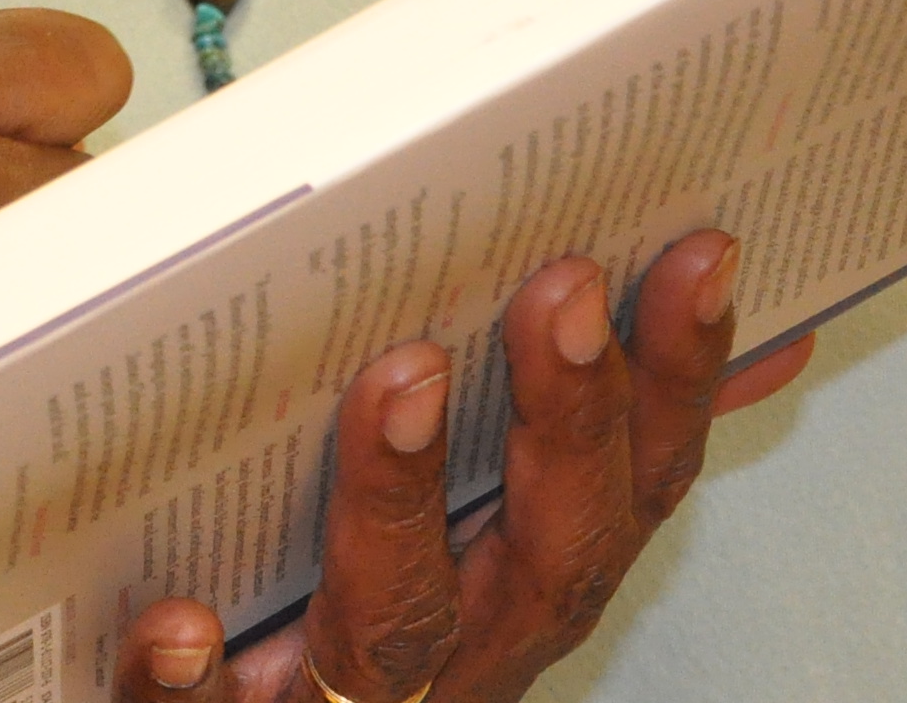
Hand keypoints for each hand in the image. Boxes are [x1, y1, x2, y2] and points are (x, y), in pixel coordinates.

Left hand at [111, 233, 799, 702]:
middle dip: (572, 422)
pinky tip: (181, 620)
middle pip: (548, 556)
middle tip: (567, 286)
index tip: (707, 248)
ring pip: (394, 623)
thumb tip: (725, 288)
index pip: (633, 481)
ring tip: (405, 376)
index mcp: (522, 578)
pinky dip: (188, 680)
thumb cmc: (337, 594)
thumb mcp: (476, 502)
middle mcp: (463, 649)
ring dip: (401, 501)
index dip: (681, 379)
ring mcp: (345, 701)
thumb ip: (573, 411)